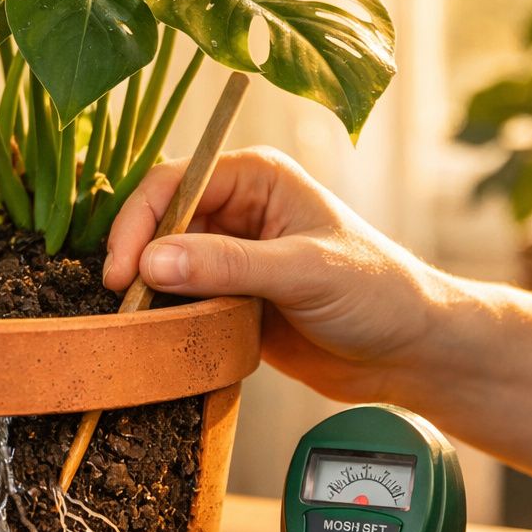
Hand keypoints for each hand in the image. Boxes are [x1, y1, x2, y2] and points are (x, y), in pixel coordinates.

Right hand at [102, 147, 448, 401]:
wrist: (410, 353)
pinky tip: (161, 338)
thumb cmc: (377, 293)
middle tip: (122, 303)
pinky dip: (166, 319)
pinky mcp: (230, 300)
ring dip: (148, 294)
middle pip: (159, 225)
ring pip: (163, 267)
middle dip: (135, 260)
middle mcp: (237, 211)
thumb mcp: (303, 272)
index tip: (123, 270)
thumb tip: (151, 263)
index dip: (139, 223)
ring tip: (134, 324)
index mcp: (255, 178)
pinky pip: (180, 304)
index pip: (174, 185)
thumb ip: (227, 265)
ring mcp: (231, 258)